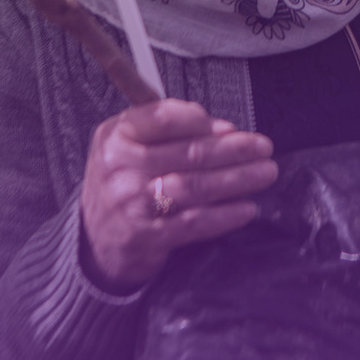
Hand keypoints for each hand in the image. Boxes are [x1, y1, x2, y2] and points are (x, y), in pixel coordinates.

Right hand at [79, 99, 276, 292]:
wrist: (94, 241)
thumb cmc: (122, 183)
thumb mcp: (128, 146)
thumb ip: (167, 131)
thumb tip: (224, 129)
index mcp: (115, 136)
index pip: (163, 118)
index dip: (202, 121)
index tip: (231, 128)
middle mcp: (120, 167)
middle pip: (188, 153)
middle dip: (233, 149)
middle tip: (264, 147)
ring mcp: (132, 204)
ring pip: (195, 186)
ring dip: (237, 179)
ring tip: (265, 173)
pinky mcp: (146, 236)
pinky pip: (194, 223)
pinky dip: (224, 215)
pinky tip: (247, 208)